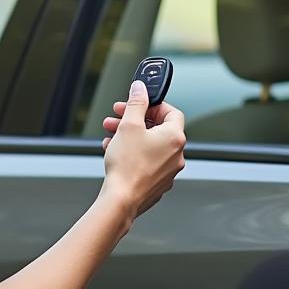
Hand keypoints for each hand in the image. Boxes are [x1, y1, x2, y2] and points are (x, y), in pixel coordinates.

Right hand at [100, 80, 185, 219]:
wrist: (121, 200)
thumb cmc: (127, 166)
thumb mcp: (129, 125)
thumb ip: (136, 103)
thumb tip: (140, 88)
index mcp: (175, 138)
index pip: (171, 112)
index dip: (153, 105)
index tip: (138, 103)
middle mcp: (176, 155)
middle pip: (158, 129)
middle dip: (135, 121)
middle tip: (118, 117)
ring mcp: (168, 171)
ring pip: (150, 146)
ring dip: (131, 136)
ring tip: (112, 135)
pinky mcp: (158, 183)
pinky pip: (147, 161)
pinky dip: (133, 153)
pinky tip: (115, 152)